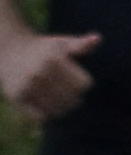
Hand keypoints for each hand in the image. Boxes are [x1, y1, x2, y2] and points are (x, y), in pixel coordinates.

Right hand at [0, 13, 97, 130]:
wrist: (10, 52)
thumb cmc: (43, 49)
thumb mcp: (61, 43)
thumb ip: (80, 44)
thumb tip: (97, 38)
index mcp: (53, 59)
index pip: (83, 85)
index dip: (83, 82)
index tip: (76, 78)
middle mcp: (39, 73)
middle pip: (72, 99)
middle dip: (73, 97)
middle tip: (68, 92)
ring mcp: (27, 86)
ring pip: (57, 110)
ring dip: (61, 107)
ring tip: (57, 98)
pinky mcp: (17, 97)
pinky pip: (40, 116)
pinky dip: (45, 114)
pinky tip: (43, 103)